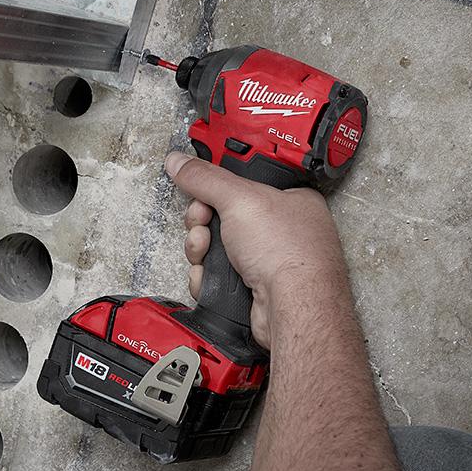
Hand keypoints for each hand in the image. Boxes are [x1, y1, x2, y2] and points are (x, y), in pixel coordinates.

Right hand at [165, 151, 344, 348]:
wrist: (291, 308)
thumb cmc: (289, 253)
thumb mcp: (240, 199)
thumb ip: (205, 178)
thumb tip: (180, 162)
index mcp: (288, 199)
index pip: (242, 182)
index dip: (216, 185)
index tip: (200, 186)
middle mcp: (279, 229)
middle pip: (221, 216)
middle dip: (202, 220)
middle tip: (202, 221)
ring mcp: (264, 261)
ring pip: (215, 248)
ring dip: (200, 249)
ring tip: (205, 251)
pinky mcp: (250, 288)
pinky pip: (216, 275)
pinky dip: (207, 276)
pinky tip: (211, 276)